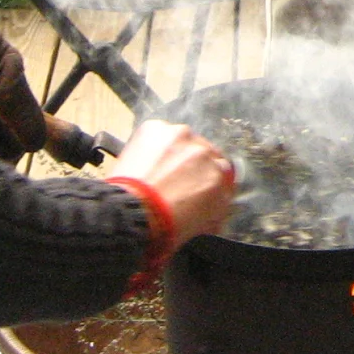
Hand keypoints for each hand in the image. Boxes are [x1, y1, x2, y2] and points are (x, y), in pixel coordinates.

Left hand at [109, 120, 236, 247]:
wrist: (130, 213)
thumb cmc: (163, 226)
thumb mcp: (201, 226)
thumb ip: (215, 209)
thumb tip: (216, 206)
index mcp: (219, 177)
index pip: (223, 173)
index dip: (209, 180)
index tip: (198, 186)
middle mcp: (205, 152)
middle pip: (205, 154)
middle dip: (194, 166)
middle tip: (176, 180)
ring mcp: (181, 136)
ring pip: (183, 141)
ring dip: (175, 153)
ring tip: (157, 171)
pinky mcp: (156, 128)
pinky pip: (160, 134)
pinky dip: (154, 145)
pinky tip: (145, 162)